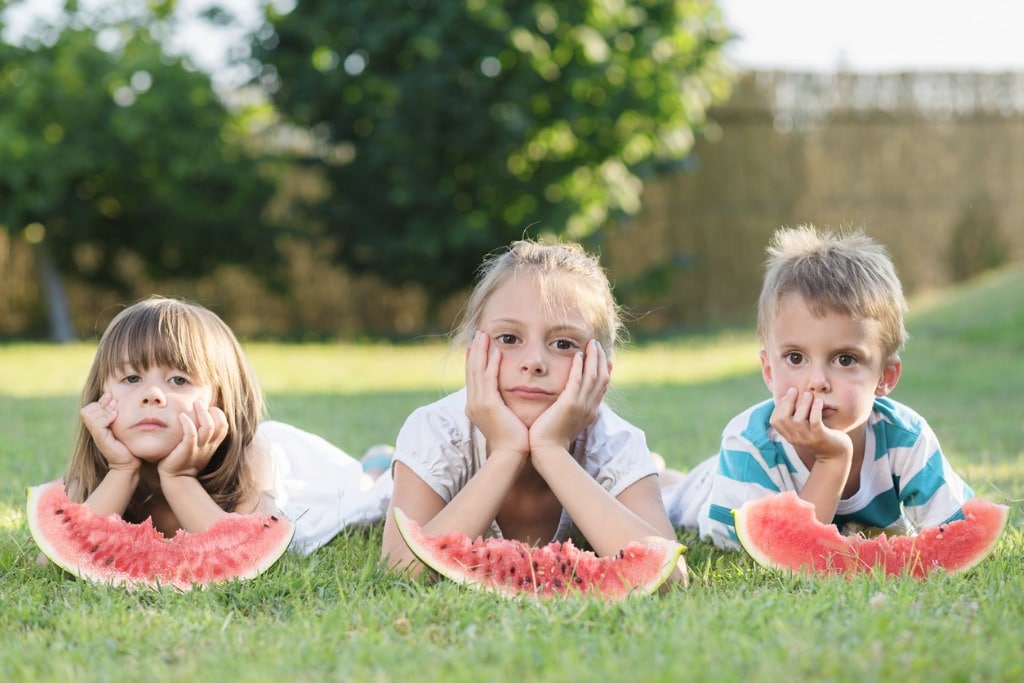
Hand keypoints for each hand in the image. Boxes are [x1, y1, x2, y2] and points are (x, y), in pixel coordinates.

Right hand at [80, 393, 139, 470]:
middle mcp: (93, 430)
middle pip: (87, 410)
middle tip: (114, 404)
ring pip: (90, 415)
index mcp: (96, 426)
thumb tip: (113, 397)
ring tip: (116, 412)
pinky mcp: (100, 439)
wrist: (129, 462)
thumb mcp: (120, 425)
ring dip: (104, 410)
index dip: (99, 401)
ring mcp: (96, 435)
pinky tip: (116, 417)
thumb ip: (114, 414)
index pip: (89, 408)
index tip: (111, 397)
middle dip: (101, 404)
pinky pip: (97, 423)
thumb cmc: (127, 444)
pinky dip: (106, 417)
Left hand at [157, 401, 228, 478]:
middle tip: (198, 402)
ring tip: (194, 404)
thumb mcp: (198, 447)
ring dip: (202, 413)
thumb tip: (198, 416)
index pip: (224, 426)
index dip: (219, 415)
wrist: (176, 479)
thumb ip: (200, 434)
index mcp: (212, 444)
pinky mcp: (186, 451)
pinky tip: (181, 416)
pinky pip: (191, 435)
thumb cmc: (184, 459)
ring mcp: (198, 448)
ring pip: (208, 428)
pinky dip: (188, 423)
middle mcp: (208, 446)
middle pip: (219, 425)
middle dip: (211, 411)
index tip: (207, 409)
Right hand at [464, 331, 529, 458]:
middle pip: (471, 370)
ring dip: (481, 351)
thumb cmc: (511, 440)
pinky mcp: (488, 404)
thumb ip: (501, 407)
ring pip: (477, 371)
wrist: (510, 455)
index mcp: (475, 406)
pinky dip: (491, 364)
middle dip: (475, 351)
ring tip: (484, 335)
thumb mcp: (502, 419)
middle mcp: (473, 403)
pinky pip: (489, 379)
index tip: (475, 346)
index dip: (473, 360)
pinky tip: (496, 351)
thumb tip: (505, 401)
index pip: (472, 378)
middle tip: (479, 334)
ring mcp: (478, 403)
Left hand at [529, 339, 608, 457]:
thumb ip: (570, 412)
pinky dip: (579, 366)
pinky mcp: (569, 404)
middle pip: (602, 378)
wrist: (547, 452)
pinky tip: (577, 354)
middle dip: (601, 360)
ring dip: (593, 358)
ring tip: (591, 344)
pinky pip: (577, 380)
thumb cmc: (551, 441)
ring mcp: (581, 405)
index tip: (604, 358)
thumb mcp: (566, 423)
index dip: (604, 371)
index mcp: (590, 412)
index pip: (602, 387)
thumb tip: (568, 405)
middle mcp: (590, 407)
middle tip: (597, 345)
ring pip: (593, 376)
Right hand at [769, 387, 852, 463]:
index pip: (775, 421)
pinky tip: (819, 401)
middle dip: (788, 402)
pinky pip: (815, 422)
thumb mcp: (804, 429)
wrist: (836, 455)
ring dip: (803, 404)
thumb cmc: (820, 436)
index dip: (778, 406)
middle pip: (783, 418)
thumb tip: (787, 397)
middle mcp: (796, 438)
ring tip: (809, 394)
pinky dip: (815, 410)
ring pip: (798, 420)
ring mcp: (808, 438)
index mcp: (789, 436)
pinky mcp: (821, 437)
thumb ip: (795, 417)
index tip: (787, 396)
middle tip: (795, 390)